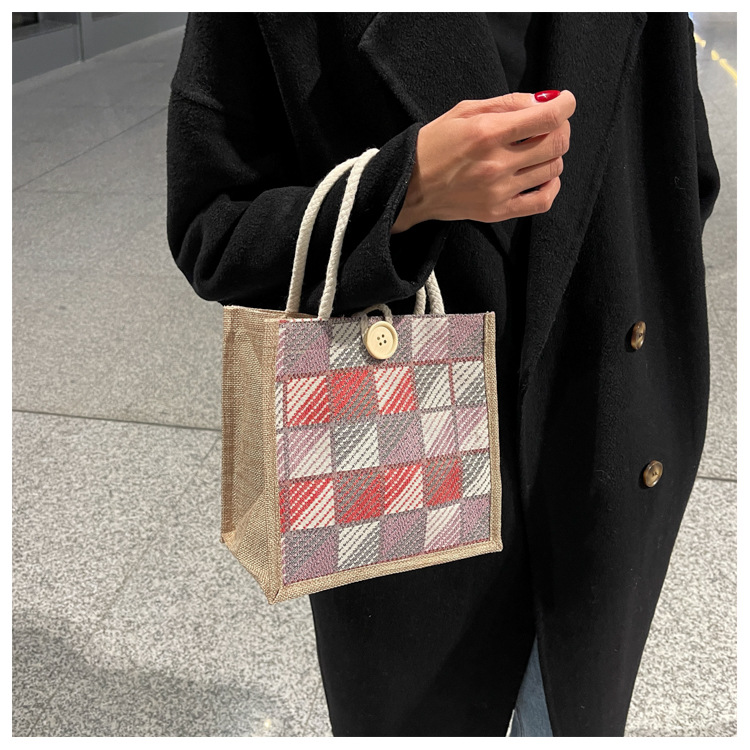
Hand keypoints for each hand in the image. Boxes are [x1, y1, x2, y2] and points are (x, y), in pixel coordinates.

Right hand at [391, 90, 576, 232]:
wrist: (409, 187)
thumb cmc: (433, 145)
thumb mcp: (464, 111)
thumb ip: (507, 104)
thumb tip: (544, 101)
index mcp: (487, 133)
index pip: (547, 117)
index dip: (565, 105)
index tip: (564, 102)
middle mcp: (496, 164)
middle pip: (556, 143)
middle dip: (560, 128)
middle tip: (549, 125)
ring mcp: (498, 191)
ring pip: (553, 169)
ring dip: (553, 154)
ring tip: (536, 150)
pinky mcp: (497, 212)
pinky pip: (543, 201)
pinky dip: (551, 185)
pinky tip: (541, 176)